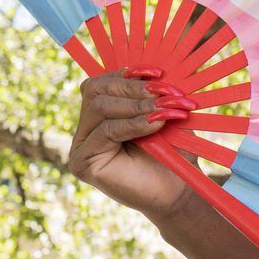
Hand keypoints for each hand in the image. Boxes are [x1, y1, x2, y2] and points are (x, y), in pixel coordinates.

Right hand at [68, 67, 192, 218]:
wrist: (178, 192)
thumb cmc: (174, 151)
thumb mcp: (163, 112)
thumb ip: (151, 90)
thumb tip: (151, 66)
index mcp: (99, 115)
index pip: (101, 82)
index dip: (127, 74)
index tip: (159, 74)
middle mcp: (85, 129)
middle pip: (95, 90)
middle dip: (133, 88)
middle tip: (165, 95)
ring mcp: (80, 147)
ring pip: (99, 106)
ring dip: (136, 105)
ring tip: (164, 112)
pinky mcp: (82, 163)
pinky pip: (105, 131)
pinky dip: (133, 124)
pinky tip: (155, 125)